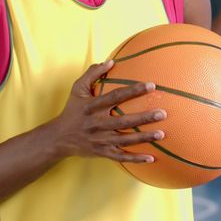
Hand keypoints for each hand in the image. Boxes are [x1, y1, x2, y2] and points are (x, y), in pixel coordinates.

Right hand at [48, 60, 167, 162]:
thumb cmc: (72, 110)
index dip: (134, 91)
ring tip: (162, 134)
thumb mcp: (77, 89)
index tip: (152, 85)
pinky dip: (136, 159)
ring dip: (144, 138)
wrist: (58, 138)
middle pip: (124, 121)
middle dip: (144, 118)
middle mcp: (98, 124)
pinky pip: (121, 157)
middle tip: (162, 113)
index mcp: (93, 107)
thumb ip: (92, 73)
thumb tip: (111, 61)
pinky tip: (152, 158)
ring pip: (126, 140)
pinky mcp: (103, 153)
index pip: (116, 97)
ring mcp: (101, 140)